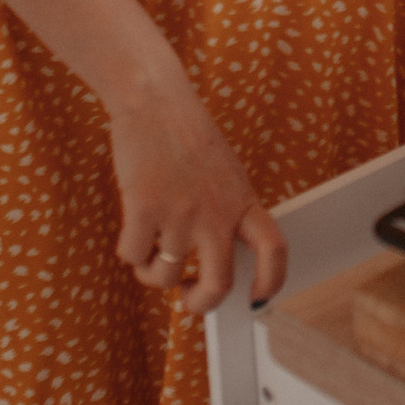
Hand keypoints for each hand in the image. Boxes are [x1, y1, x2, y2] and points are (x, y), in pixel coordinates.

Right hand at [111, 90, 288, 316]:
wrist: (153, 99)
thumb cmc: (186, 132)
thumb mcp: (224, 172)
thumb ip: (226, 211)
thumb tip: (210, 256)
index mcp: (243, 202)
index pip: (274, 251)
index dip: (270, 282)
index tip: (256, 299)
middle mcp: (216, 213)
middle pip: (219, 284)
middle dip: (200, 304)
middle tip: (187, 298)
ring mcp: (180, 214)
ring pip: (165, 277)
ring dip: (153, 275)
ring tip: (149, 255)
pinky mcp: (143, 209)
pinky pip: (133, 256)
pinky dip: (130, 254)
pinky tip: (132, 235)